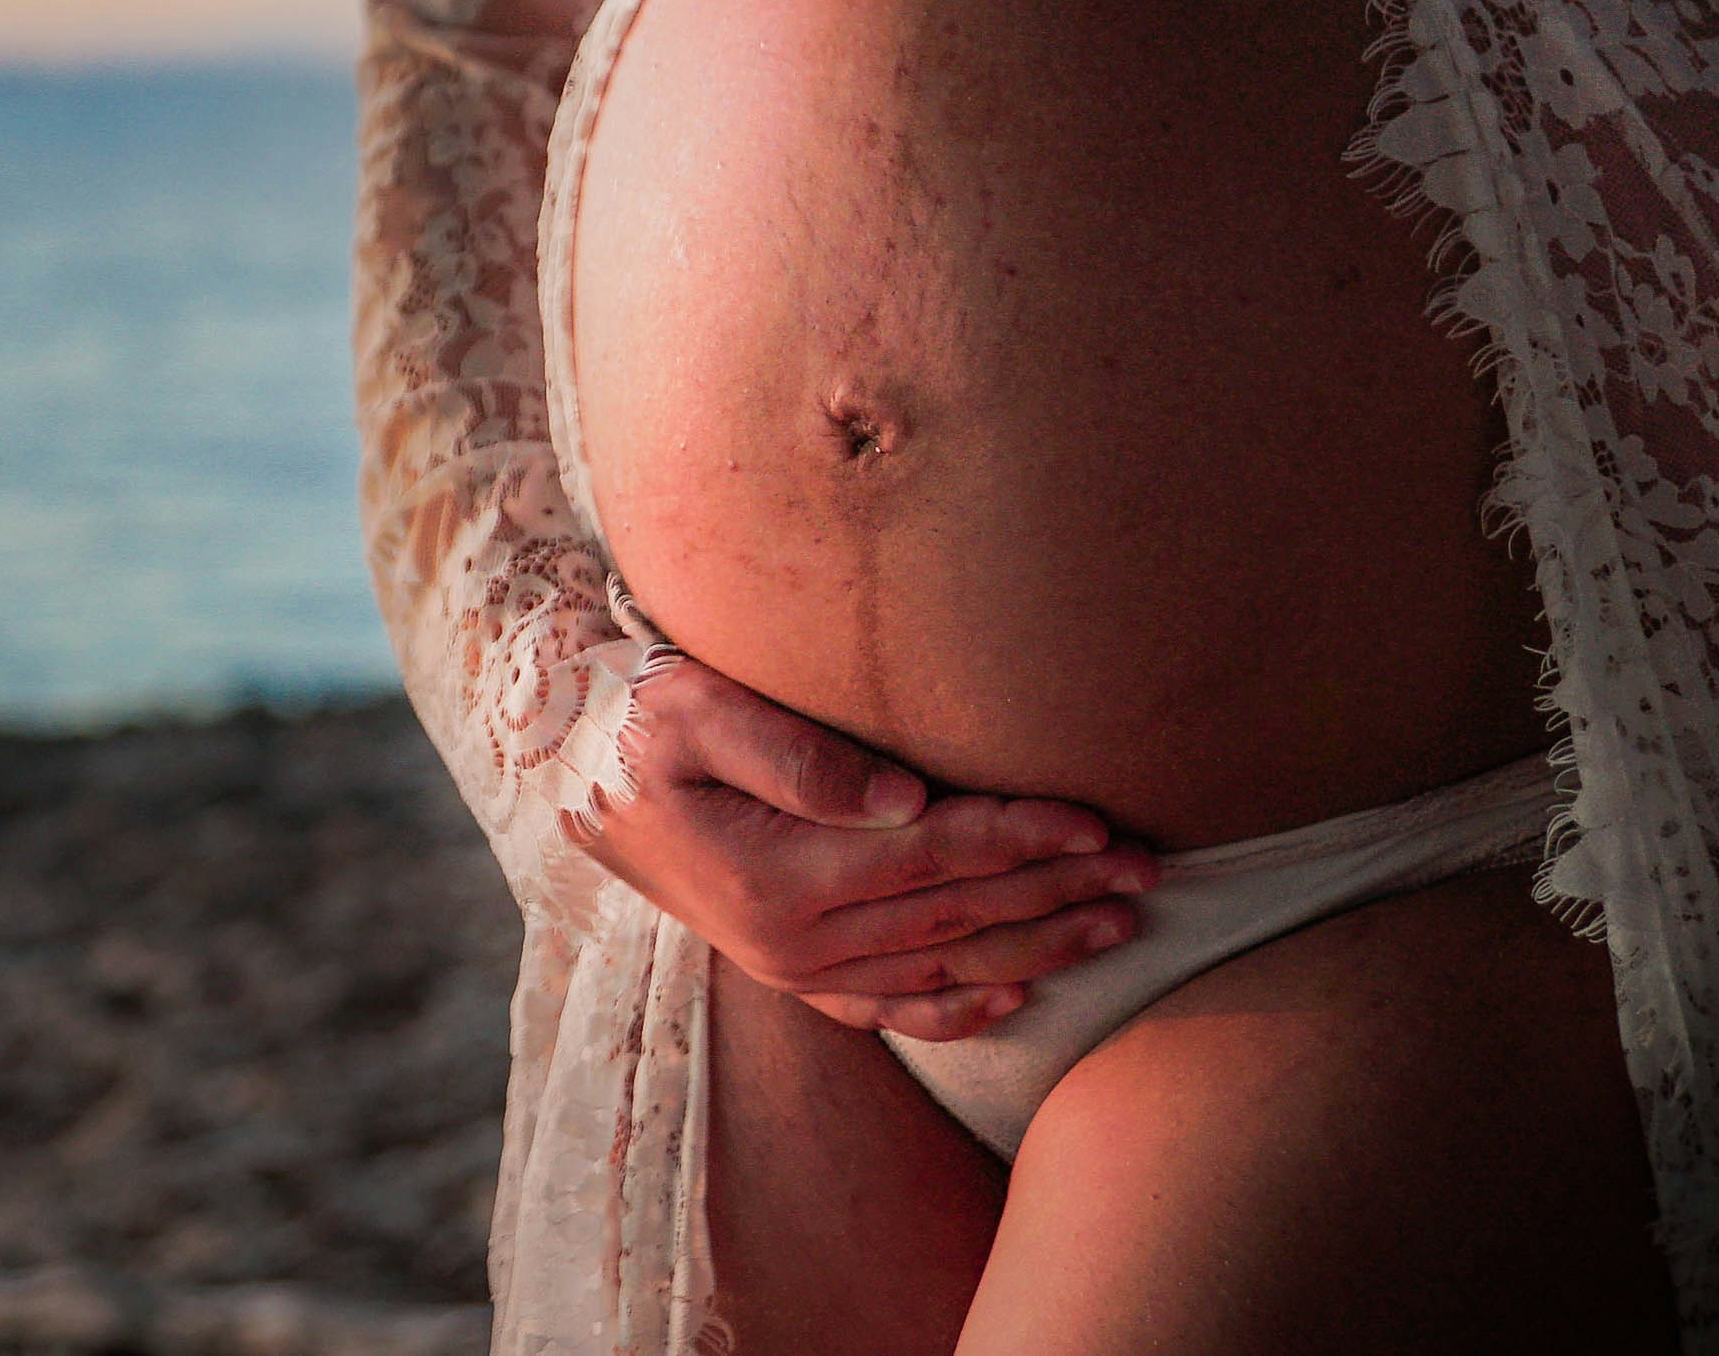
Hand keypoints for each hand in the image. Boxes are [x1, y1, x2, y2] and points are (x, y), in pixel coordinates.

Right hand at [562, 653, 1156, 1040]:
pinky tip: (1019, 995)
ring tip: (1121, 922)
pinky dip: (959, 1006)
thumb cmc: (635, 720)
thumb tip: (900, 798)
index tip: (1098, 821)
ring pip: (941, 962)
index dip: (1021, 837)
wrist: (569, 775)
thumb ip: (794, 753)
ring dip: (1037, 943)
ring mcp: (793, 966)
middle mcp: (794, 940)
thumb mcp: (694, 711)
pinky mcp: (789, 971)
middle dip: (1058, 891)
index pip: (932, 855)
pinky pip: (889, 1007)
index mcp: (781, 875)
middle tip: (1149, 871)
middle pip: (955, 913)